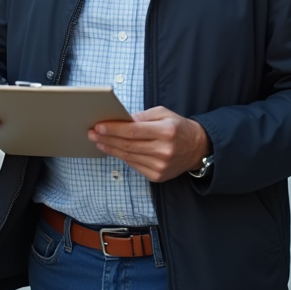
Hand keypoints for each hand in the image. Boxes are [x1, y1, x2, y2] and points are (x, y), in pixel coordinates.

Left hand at [89, 107, 209, 182]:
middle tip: (92, 134)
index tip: (99, 126)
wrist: (198, 148)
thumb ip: (143, 117)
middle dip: (107, 139)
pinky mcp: (158, 176)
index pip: (133, 131)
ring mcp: (161, 165)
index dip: (114, 129)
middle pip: (128, 145)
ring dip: (111, 149)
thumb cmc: (178, 128)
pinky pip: (134, 166)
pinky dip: (122, 157)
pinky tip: (113, 150)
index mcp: (166, 131)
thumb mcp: (164, 113)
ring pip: (129, 157)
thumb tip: (122, 120)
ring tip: (99, 142)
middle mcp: (164, 150)